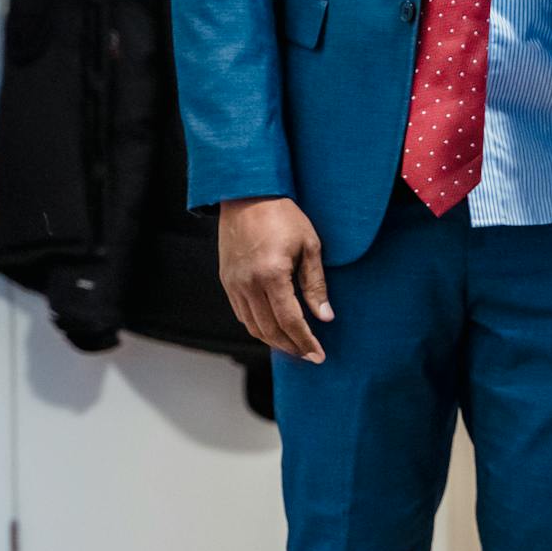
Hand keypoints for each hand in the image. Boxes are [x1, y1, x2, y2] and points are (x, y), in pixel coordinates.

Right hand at [218, 196, 330, 362]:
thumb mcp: (310, 246)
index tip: (318, 355)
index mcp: (271, 274)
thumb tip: (325, 317)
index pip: (290, 321)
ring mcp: (233, 283)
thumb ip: (316, 284)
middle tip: (309, 355)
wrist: (246, 194)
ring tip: (294, 346)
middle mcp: (248, 283)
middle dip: (291, 347)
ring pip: (253, 326)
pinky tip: (274, 329)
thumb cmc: (283, 215)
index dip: (305, 341)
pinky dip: (258, 327)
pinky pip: (241, 313)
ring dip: (274, 341)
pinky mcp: (227, 280)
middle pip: (270, 330)